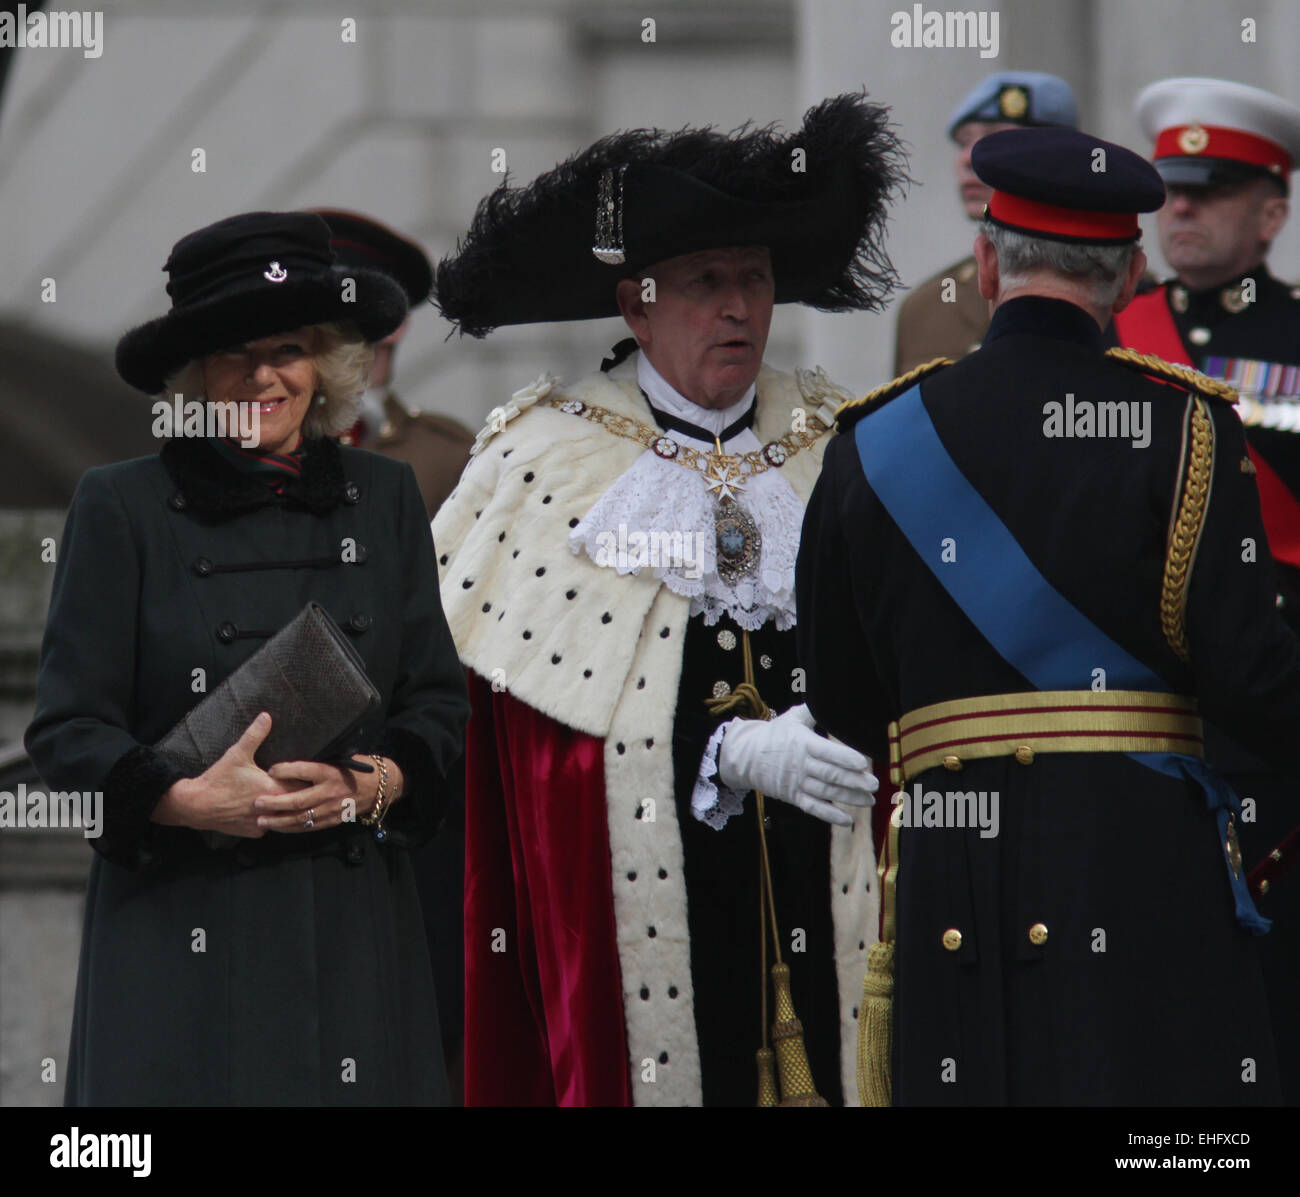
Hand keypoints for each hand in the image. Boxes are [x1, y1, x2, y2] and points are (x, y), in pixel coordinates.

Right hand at [154, 711, 299, 837]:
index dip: (306, 781)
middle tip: (302, 786)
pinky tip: (270, 811)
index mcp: (272, 789)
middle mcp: (271, 809)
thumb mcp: (237, 754)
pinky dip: (272, 819)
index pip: (302, 787)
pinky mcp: (254, 832)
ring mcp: (263, 823)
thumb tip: (266, 716)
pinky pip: (270, 826)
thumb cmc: (217, 780)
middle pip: (296, 803)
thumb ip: (254, 735)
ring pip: (284, 817)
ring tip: (288, 798)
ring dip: (286, 808)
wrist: (196, 806)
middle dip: (299, 794)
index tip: (309, 776)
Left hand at [254, 756, 404, 833]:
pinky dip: (292, 828)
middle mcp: (330, 791)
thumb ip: (317, 763)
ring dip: (280, 821)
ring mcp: (331, 809)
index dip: (285, 770)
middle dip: (275, 803)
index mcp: (330, 772)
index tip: (269, 770)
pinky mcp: (332, 820)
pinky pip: (310, 827)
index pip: (304, 770)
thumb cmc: (356, 769)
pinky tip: (278, 828)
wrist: (378, 788)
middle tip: (257, 803)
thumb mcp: (340, 759)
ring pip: (301, 818)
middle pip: (298, 800)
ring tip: (262, 821)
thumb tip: (291, 763)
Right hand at [718, 704, 877, 826]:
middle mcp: (801, 764)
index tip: (863, 763)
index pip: (826, 752)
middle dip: (853, 781)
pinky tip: (847, 820)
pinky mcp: (793, 797)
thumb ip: (813, 710)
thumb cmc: (774, 735)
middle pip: (830, 775)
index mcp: (802, 743)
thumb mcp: (791, 718)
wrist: (745, 756)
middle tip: (873, 784)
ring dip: (848, 798)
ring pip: (825, 792)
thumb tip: (830, 697)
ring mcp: (797, 783)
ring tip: (868, 800)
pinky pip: (813, 808)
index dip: (845, 758)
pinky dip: (830, 815)